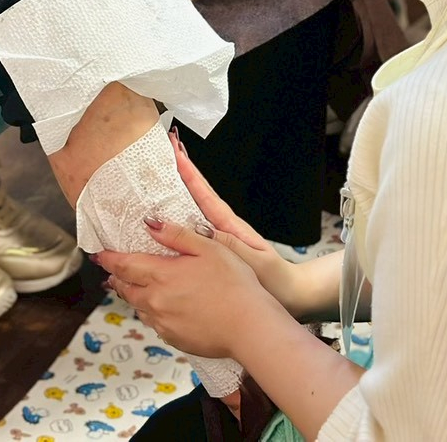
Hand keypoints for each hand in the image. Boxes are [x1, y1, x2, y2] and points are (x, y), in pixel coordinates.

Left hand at [98, 219, 270, 357]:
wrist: (249, 327)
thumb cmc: (234, 284)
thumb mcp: (207, 247)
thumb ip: (176, 235)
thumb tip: (150, 224)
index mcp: (161, 276)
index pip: (124, 265)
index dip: (109, 259)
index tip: (99, 254)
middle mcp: (156, 302)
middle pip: (126, 288)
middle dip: (116, 277)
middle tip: (111, 270)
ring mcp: (163, 323)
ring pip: (138, 307)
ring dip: (132, 295)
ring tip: (131, 287)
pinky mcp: (174, 339)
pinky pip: (153, 323)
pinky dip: (150, 312)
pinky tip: (159, 307)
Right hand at [169, 131, 307, 314]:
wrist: (289, 295)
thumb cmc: (273, 279)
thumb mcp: (252, 260)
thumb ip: (227, 244)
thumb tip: (199, 228)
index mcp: (231, 225)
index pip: (205, 193)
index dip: (189, 172)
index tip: (175, 151)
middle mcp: (222, 228)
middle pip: (196, 195)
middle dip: (180, 175)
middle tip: (163, 155)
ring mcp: (218, 239)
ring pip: (191, 212)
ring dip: (175, 196)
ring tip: (158, 180)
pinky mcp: (214, 253)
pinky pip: (190, 234)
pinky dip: (177, 222)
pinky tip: (164, 223)